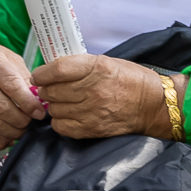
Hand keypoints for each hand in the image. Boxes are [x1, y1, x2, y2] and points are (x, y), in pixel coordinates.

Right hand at [0, 37, 46, 150]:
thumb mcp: (9, 59)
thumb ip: (25, 78)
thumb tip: (40, 102)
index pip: (12, 86)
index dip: (28, 103)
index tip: (39, 112)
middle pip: (2, 108)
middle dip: (22, 120)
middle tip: (30, 121)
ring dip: (13, 132)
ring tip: (21, 128)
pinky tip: (8, 136)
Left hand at [35, 53, 174, 141]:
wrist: (153, 104)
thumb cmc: (130, 79)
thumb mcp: (105, 62)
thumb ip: (80, 66)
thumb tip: (53, 72)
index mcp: (96, 68)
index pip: (57, 70)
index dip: (42, 73)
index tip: (38, 76)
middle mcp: (92, 89)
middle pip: (53, 91)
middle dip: (45, 90)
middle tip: (48, 89)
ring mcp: (92, 111)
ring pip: (55, 109)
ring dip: (53, 105)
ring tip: (60, 102)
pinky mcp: (93, 128)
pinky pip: (62, 127)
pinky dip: (59, 122)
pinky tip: (66, 115)